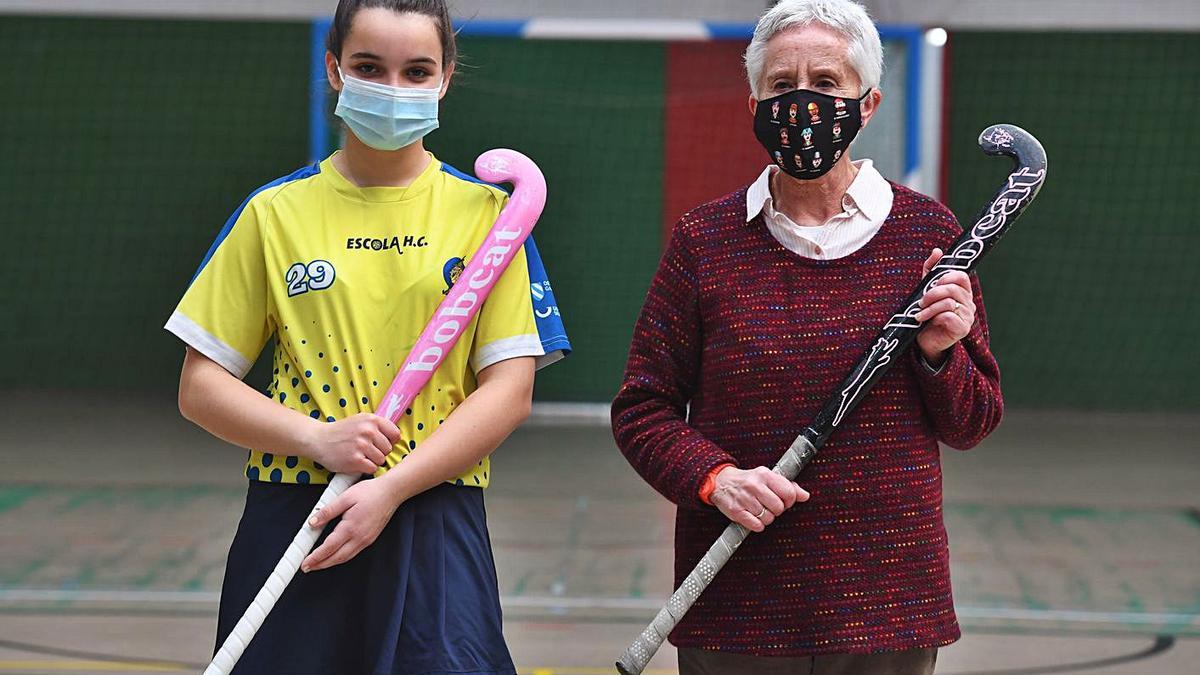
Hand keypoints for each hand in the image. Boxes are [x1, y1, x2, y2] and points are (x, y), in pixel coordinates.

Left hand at [301, 477, 400, 571]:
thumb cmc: (371, 492)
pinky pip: (353, 553)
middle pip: (337, 558)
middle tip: (307, 568)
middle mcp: (359, 537)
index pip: (329, 547)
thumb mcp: (345, 497)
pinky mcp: (370, 539)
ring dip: (330, 563)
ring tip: (318, 564)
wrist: (392, 492)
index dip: (316, 557)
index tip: (305, 563)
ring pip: (345, 558)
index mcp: (351, 527)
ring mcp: (366, 540)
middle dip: (320, 565)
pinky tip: (335, 556)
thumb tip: (312, 522)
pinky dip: (341, 558)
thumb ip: (328, 511)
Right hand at [302, 413, 400, 474]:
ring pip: (381, 460)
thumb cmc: (341, 432)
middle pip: (388, 449)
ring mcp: (362, 445)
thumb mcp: (359, 420)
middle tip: (366, 451)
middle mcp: (368, 431)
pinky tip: (356, 462)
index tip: (381, 444)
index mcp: (371, 420)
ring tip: (360, 456)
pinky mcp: (355, 460)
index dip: (390, 441)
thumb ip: (377, 425)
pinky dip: (365, 468)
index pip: (395, 434)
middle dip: (379, 452)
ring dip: (372, 461)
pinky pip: (372, 468)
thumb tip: (397, 437)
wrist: (318, 440)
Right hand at [710, 466, 808, 532]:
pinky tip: (753, 516)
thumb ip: (787, 485)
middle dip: (777, 510)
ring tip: (759, 510)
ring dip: (766, 518)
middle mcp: (755, 486)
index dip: (789, 501)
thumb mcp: (767, 477)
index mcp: (765, 475)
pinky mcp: (736, 511)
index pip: (789, 493)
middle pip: (779, 508)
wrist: (721, 481)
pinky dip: (757, 524)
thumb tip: (805, 495)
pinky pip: (757, 526)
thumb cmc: (748, 480)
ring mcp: (744, 499)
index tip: (783, 500)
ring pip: (768, 518)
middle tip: (769, 506)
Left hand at [916, 248, 975, 365]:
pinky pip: (949, 316)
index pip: (960, 276)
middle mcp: (969, 303)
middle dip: (932, 294)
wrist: (924, 341)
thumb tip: (937, 251)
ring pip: (948, 302)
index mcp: (963, 292)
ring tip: (919, 314)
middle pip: (952, 289)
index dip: (944, 277)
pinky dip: (934, 317)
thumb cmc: (927, 314)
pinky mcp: (963, 329)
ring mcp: (968, 317)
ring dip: (929, 307)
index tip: (931, 285)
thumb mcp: (926, 290)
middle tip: (921, 302)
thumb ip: (931, 271)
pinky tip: (926, 322)